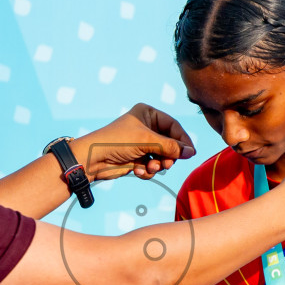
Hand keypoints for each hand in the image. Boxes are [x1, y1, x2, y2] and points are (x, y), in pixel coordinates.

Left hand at [76, 103, 196, 181]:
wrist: (93, 159)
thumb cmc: (117, 142)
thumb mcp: (146, 141)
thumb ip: (171, 147)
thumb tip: (191, 152)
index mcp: (147, 113)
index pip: (173, 126)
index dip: (182, 140)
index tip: (190, 153)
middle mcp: (145, 126)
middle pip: (170, 143)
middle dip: (168, 156)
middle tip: (167, 164)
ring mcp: (141, 143)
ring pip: (162, 157)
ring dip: (158, 165)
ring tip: (151, 168)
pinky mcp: (136, 158)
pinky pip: (152, 166)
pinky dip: (148, 170)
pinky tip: (139, 172)